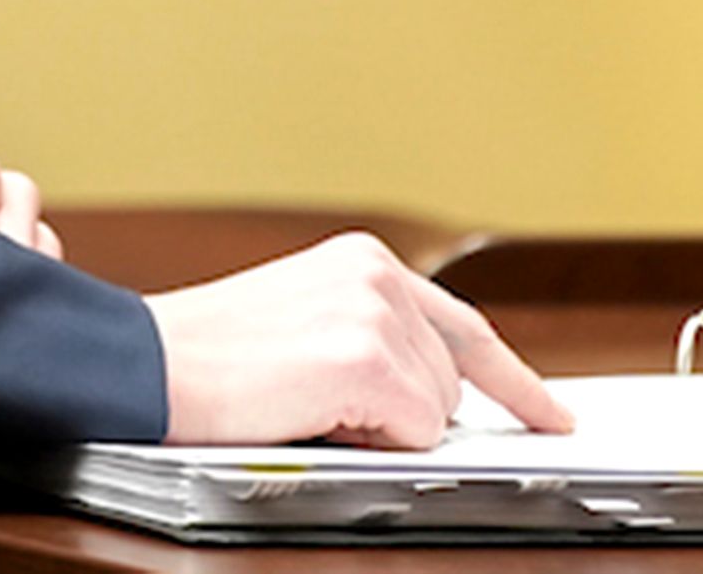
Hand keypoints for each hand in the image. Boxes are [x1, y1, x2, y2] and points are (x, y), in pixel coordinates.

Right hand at [144, 232, 572, 447]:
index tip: (552, 414)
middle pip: (451, 383)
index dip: (516, 381)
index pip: (464, 327)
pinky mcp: (366, 358)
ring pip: (435, 414)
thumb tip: (436, 398)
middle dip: (404, 414)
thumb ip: (373, 338)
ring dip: (380, 428)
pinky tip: (314, 415)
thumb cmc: (211, 360)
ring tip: (307, 405)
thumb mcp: (304, 324)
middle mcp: (378, 274)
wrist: (149, 368)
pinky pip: (413, 433)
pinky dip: (371, 443)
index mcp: (363, 260)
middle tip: (322, 408)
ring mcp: (375, 313)